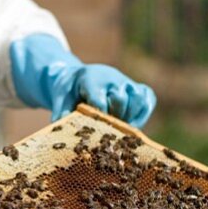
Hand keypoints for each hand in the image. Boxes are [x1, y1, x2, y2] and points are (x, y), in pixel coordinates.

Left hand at [10, 33, 155, 126]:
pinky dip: (144, 113)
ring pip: (138, 98)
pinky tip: (133, 126)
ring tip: (121, 131)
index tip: (95, 131)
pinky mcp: (137, 87)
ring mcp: (126, 82)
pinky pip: (148, 98)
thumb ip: (61, 111)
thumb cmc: (70, 90)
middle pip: (121, 99)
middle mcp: (112, 78)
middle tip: (108, 132)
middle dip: (115, 118)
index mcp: (91, 79)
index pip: (99, 100)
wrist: (79, 76)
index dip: (99, 118)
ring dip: (132, 117)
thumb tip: (59, 127)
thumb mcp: (61, 98)